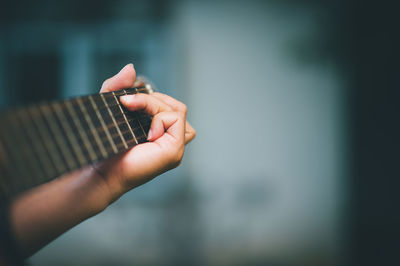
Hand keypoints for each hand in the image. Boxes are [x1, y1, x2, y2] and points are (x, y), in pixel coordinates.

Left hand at [93, 64, 195, 202]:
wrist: (99, 171)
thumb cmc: (105, 146)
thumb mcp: (110, 108)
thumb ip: (118, 86)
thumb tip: (132, 68)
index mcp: (160, 132)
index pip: (170, 106)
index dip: (153, 98)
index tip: (127, 100)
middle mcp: (169, 139)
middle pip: (177, 106)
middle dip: (153, 99)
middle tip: (129, 105)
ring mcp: (174, 146)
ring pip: (178, 109)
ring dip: (155, 105)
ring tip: (133, 112)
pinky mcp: (174, 150)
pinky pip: (176, 119)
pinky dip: (158, 116)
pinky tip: (144, 130)